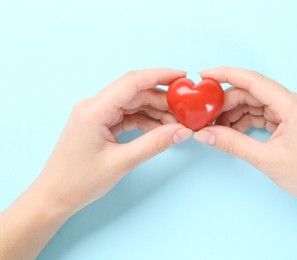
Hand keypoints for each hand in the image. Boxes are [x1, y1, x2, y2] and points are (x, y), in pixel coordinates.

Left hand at [0, 68, 192, 258]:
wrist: (55, 196)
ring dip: (155, 111)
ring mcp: (96, 114)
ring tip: (176, 123)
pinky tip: (160, 130)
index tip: (182, 77)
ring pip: (133, 103)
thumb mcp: (122, 162)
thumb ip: (154, 143)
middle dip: (162, 99)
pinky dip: (145, 121)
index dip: (160, 76)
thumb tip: (182, 131)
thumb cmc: (80, 181)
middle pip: (135, 92)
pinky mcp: (100, 123)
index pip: (132, 82)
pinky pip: (127, 115)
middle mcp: (94, 106)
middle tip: (185, 110)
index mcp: (94, 109)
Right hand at [193, 67, 296, 256]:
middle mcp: (293, 102)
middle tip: (205, 115)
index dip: (226, 75)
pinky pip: (261, 114)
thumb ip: (232, 144)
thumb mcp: (266, 160)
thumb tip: (205, 134)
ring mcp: (292, 111)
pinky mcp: (289, 120)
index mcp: (292, 105)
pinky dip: (244, 121)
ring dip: (233, 113)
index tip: (204, 75)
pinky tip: (230, 131)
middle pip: (251, 92)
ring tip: (215, 127)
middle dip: (226, 102)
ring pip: (254, 103)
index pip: (253, 81)